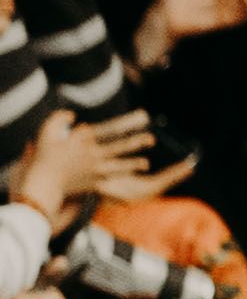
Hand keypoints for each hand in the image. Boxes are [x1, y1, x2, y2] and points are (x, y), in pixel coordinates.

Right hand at [13, 110, 155, 215]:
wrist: (43, 183)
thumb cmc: (44, 156)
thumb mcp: (46, 132)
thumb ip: (58, 119)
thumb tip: (72, 115)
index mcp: (84, 139)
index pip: (111, 128)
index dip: (129, 121)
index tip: (145, 115)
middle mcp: (94, 154)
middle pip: (121, 146)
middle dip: (138, 142)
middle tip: (152, 139)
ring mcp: (96, 169)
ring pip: (121, 165)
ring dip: (135, 163)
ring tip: (146, 163)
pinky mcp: (96, 183)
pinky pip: (115, 180)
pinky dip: (123, 178)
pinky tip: (132, 178)